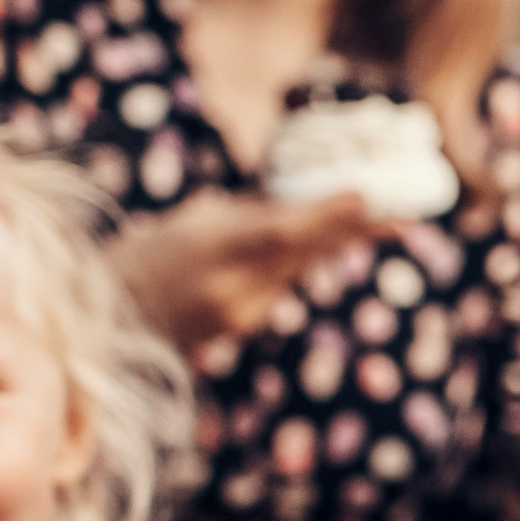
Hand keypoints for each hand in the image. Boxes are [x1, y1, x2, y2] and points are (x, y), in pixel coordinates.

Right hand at [109, 188, 392, 352]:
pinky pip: (284, 283)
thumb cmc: (151, 252)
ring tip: (393, 220)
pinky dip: (306, 260)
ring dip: (343, 242)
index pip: (278, 231)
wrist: (112, 315)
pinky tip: (338, 241)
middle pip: (304, 253)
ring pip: (302, 268)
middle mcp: (229, 284)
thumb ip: (251, 213)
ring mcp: (239, 311)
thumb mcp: (195, 220)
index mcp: (208, 245)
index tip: (365, 196)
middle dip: (356, 231)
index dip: (324, 216)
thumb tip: (304, 200)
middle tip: (406, 214)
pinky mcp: (244, 325)